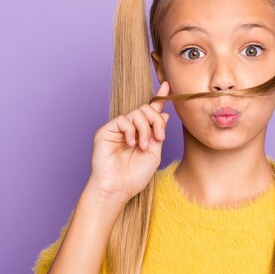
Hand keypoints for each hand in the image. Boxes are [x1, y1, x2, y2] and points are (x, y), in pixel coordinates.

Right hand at [87, 81, 170, 204]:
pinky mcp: (106, 130)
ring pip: (138, 113)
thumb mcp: (154, 153)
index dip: (160, 97)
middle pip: (147, 109)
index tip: (168, 85)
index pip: (151, 111)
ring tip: (143, 146)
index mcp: (142, 133)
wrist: (118, 188)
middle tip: (159, 138)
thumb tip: (163, 113)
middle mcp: (130, 128)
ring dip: (146, 129)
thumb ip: (158, 133)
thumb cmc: (135, 176)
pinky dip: (131, 130)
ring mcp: (118, 129)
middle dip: (157, 121)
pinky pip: (124, 119)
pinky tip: (131, 143)